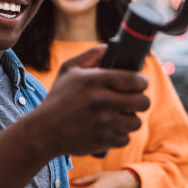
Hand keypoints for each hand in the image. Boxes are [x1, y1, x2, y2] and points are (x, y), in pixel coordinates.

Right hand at [34, 45, 149, 157]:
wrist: (44, 131)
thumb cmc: (58, 98)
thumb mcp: (68, 70)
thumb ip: (90, 56)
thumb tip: (109, 47)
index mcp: (96, 80)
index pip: (136, 80)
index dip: (141, 82)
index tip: (138, 84)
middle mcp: (102, 101)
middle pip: (143, 102)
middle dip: (140, 101)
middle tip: (133, 101)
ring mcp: (104, 123)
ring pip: (136, 121)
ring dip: (130, 119)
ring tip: (119, 116)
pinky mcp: (104, 141)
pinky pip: (126, 138)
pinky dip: (120, 135)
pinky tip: (110, 129)